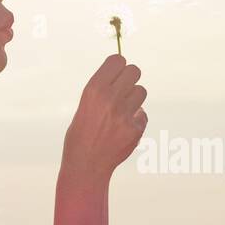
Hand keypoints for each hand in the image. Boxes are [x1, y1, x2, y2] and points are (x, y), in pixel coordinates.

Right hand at [62, 54, 147, 180]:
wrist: (85, 165)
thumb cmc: (82, 133)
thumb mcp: (86, 104)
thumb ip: (105, 90)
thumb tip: (126, 75)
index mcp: (94, 89)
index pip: (118, 60)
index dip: (119, 67)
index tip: (116, 75)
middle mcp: (110, 98)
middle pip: (134, 71)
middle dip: (130, 79)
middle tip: (122, 90)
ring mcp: (124, 114)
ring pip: (141, 91)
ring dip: (134, 99)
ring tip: (121, 111)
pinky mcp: (135, 129)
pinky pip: (143, 114)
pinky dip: (136, 120)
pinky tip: (122, 130)